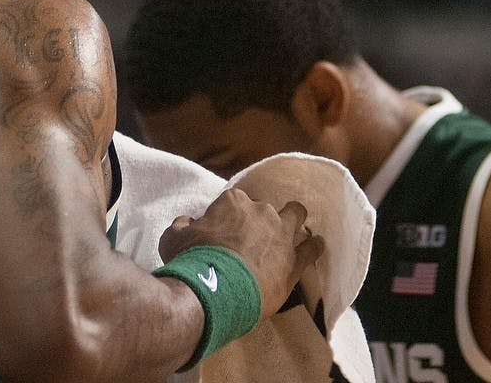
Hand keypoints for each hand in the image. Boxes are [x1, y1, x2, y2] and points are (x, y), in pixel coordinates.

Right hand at [159, 188, 324, 317]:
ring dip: (294, 220)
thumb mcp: (173, 238)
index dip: (228, 215)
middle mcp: (261, 211)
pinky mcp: (295, 261)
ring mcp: (282, 235)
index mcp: (233, 202)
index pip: (234, 201)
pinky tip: (317, 245)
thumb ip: (182, 225)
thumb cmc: (193, 261)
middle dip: (260, 219)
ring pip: (296, 216)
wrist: (215, 290)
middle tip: (251, 237)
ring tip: (293, 230)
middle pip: (265, 208)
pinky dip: (314, 246)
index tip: (224, 230)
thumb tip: (187, 222)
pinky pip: (312, 249)